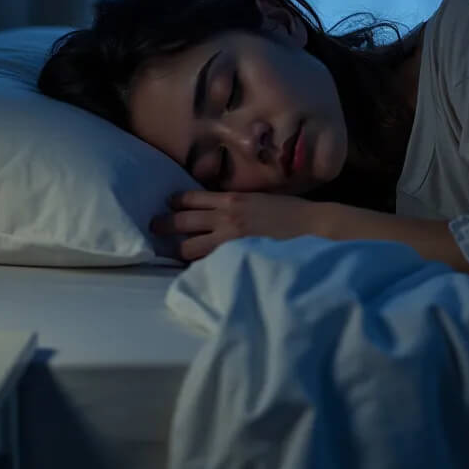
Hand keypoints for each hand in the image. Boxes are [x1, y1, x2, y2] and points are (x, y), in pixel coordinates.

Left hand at [150, 190, 322, 261]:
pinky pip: (208, 264)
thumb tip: (221, 208)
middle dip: (164, 224)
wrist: (314, 227)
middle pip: (183, 220)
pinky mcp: (237, 258)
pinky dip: (198, 267)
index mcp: (232, 199)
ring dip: (179, 248)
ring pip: (189, 246)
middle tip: (154, 227)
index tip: (168, 204)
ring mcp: (230, 240)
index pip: (193, 198)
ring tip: (170, 252)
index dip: (176, 202)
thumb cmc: (292, 213)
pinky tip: (193, 271)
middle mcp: (226, 216)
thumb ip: (239, 204)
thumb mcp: (260, 199)